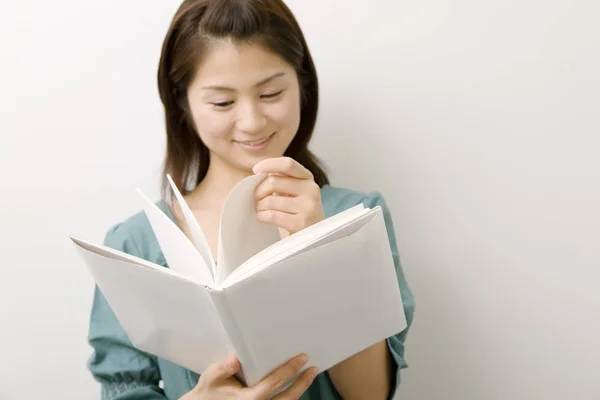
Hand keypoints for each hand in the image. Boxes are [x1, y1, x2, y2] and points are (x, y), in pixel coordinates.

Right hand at [180, 353, 317, 399]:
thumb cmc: (208, 393)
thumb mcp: (211, 378)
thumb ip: (223, 369)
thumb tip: (235, 360)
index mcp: (249, 399)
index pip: (275, 383)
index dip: (291, 370)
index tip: (302, 358)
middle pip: (288, 398)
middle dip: (303, 383)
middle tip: (313, 369)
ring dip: (299, 391)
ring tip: (308, 376)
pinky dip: (289, 397)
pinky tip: (295, 388)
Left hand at [253, 157, 324, 235]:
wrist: (312, 235)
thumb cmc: (296, 209)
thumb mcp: (293, 190)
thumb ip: (280, 179)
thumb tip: (257, 175)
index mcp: (308, 177)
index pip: (288, 164)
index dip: (269, 164)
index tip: (255, 170)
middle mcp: (311, 189)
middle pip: (274, 182)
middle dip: (259, 190)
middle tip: (256, 198)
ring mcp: (309, 207)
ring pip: (270, 200)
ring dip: (260, 206)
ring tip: (261, 210)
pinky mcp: (302, 223)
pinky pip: (272, 215)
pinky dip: (262, 216)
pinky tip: (262, 218)